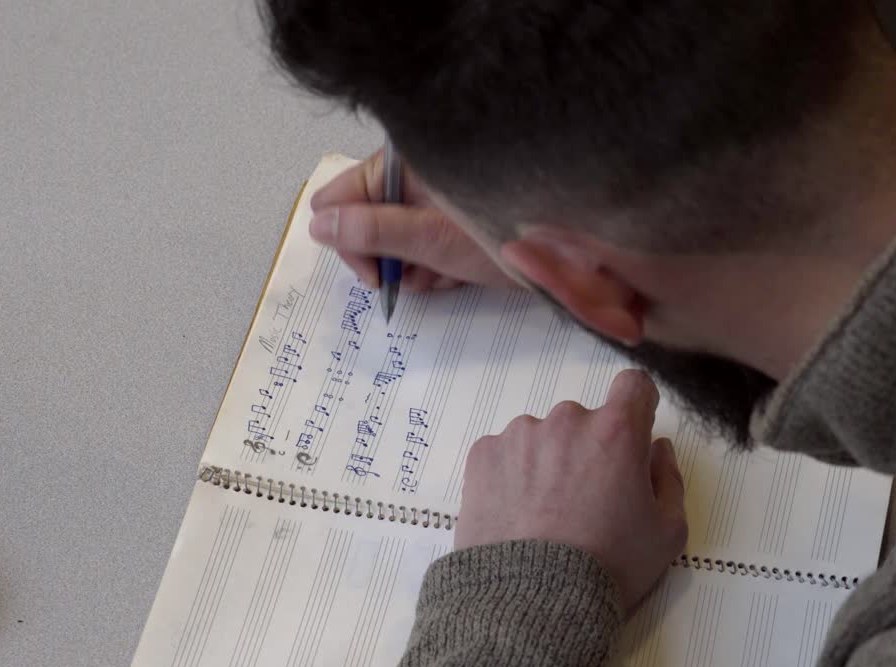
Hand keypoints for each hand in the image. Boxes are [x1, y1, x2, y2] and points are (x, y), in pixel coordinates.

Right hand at [307, 147, 517, 289]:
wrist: (577, 254)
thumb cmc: (508, 238)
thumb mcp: (432, 241)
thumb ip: (371, 233)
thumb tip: (318, 226)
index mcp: (405, 161)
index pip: (340, 196)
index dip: (350, 239)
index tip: (376, 274)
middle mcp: (416, 170)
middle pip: (365, 218)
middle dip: (386, 257)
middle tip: (416, 277)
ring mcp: (436, 194)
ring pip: (394, 237)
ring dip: (412, 267)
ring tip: (446, 274)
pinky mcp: (454, 215)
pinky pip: (422, 242)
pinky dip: (434, 265)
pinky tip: (457, 273)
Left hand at [456, 369, 686, 612]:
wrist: (531, 598)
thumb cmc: (608, 566)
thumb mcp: (667, 533)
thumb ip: (669, 479)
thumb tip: (656, 449)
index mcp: (616, 431)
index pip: (633, 386)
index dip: (636, 408)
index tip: (629, 437)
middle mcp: (566, 420)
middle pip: (584, 421)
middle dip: (588, 450)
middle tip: (583, 501)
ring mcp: (519, 434)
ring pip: (541, 437)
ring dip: (546, 462)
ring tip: (543, 515)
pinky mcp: (482, 455)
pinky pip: (505, 453)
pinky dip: (511, 474)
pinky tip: (516, 514)